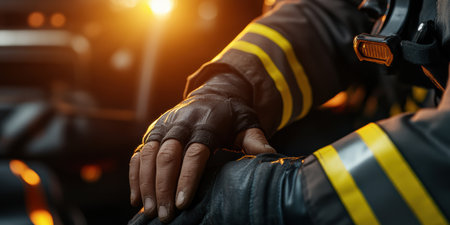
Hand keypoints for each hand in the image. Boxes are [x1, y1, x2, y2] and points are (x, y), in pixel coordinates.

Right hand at [129, 74, 275, 221]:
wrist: (211, 93)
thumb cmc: (231, 115)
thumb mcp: (247, 123)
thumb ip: (256, 141)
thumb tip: (272, 157)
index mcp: (205, 124)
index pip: (194, 154)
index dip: (187, 178)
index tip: (182, 203)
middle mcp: (180, 124)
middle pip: (167, 157)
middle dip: (163, 188)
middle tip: (165, 215)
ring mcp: (163, 127)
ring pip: (147, 156)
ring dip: (146, 184)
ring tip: (150, 210)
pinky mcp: (152, 132)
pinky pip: (137, 154)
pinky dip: (134, 176)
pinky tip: (137, 198)